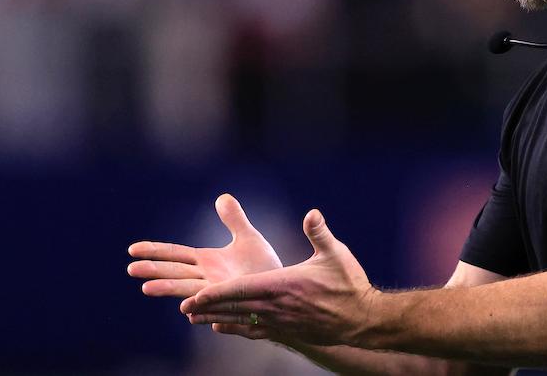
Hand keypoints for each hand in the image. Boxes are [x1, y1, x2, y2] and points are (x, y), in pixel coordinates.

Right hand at [128, 193, 282, 298]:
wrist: (282, 291)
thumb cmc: (263, 267)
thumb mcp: (248, 238)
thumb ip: (234, 219)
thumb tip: (222, 197)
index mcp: (207, 262)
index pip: (176, 254)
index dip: (155, 251)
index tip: (132, 249)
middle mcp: (207, 279)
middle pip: (175, 273)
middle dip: (153, 271)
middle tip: (130, 269)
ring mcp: (218, 294)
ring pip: (189, 292)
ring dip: (169, 290)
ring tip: (147, 289)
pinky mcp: (232, 307)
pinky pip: (215, 310)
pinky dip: (202, 311)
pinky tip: (189, 313)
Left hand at [180, 208, 378, 346]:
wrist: (363, 320)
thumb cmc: (350, 284)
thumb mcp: (336, 254)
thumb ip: (319, 233)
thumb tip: (311, 213)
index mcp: (283, 287)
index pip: (241, 291)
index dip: (216, 294)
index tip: (194, 296)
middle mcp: (277, 308)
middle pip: (234, 308)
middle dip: (207, 306)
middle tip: (183, 306)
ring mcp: (281, 323)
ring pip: (241, 321)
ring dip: (216, 318)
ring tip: (194, 317)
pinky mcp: (287, 332)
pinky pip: (254, 331)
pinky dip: (234, 328)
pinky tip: (222, 328)